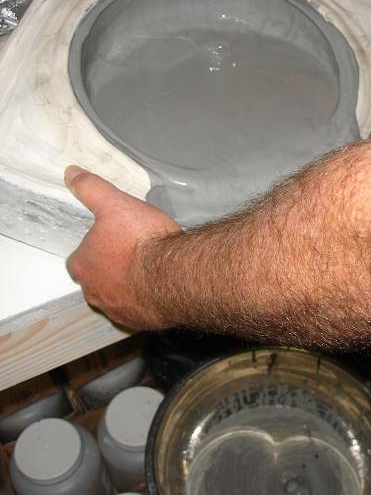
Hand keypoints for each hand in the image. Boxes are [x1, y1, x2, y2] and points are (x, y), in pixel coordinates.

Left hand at [65, 166, 181, 328]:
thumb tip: (71, 173)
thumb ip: (92, 189)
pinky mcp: (140, 321)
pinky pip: (139, 310)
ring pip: (117, 297)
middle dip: (110, 269)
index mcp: (83, 265)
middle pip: (96, 280)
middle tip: (132, 253)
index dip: (93, 248)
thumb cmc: (142, 241)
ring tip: (149, 269)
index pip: (78, 259)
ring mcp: (117, 310)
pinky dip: (147, 300)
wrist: (175, 275)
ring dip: (128, 286)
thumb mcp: (115, 204)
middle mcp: (94, 293)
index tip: (110, 240)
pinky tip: (161, 286)